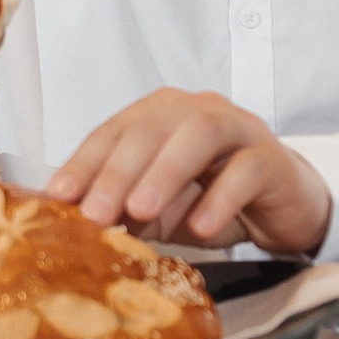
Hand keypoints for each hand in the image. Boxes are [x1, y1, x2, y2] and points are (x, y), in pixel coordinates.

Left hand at [44, 88, 331, 255]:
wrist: (282, 206)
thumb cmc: (211, 199)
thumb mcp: (156, 208)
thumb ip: (118, 208)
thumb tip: (64, 220)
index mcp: (158, 114)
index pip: (112, 132)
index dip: (83, 163)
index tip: (56, 197)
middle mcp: (194, 109)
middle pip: (149, 130)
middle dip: (117, 173)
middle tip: (94, 214)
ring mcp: (237, 128)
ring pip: (198, 134)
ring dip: (165, 172)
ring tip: (141, 211)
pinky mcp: (272, 156)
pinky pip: (246, 170)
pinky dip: (221, 198)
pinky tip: (201, 228)